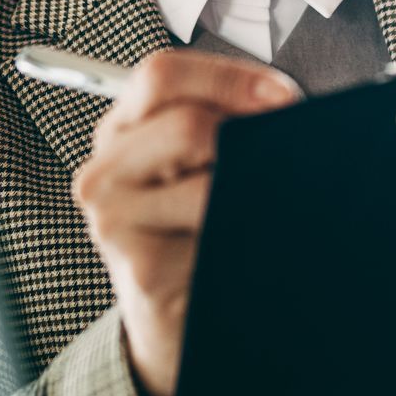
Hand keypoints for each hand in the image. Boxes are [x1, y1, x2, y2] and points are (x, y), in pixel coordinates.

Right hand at [70, 49, 302, 395]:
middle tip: (290, 152)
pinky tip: (253, 240)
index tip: (281, 97)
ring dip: (254, 187)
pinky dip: (247, 230)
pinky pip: (212, 230)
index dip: (226, 77)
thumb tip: (286, 110)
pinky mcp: (139, 264)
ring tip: (268, 203)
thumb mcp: (197, 167)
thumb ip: (223, 125)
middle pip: (187, 124)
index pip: (160, 75)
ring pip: (206, 180)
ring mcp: (113, 218)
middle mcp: (105, 169)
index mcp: (121, 130)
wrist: (172, 320)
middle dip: (251, 135)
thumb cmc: (194, 232)